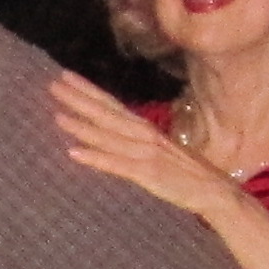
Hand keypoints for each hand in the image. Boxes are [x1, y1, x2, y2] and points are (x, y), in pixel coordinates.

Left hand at [50, 69, 228, 221]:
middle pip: (107, 113)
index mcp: (144, 129)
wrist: (215, 191)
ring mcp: (146, 153)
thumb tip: (110, 135)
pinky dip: (95, 158)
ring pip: (108, 136)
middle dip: (79, 99)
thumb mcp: (157, 151)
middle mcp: (144, 135)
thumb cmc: (185, 173)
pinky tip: (73, 153)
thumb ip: (134, 142)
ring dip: (82, 126)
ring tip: (57, 117)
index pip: (111, 104)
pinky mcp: (148, 173)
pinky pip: (117, 164)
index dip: (88, 90)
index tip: (65, 77)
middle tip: (53, 84)